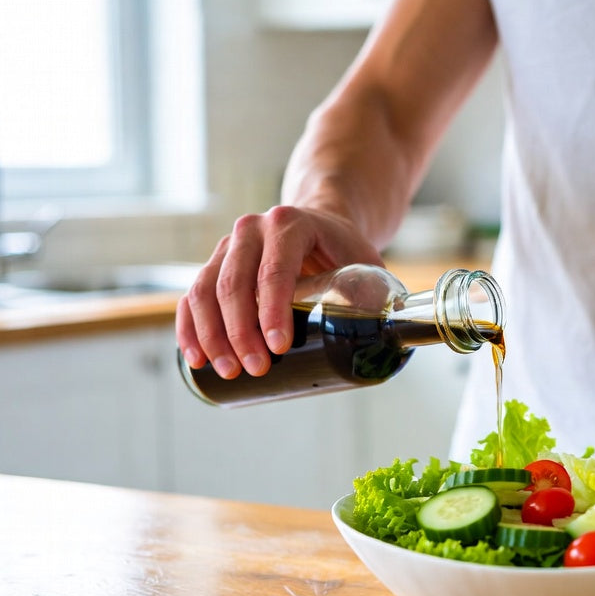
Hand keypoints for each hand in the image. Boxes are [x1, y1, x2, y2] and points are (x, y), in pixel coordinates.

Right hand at [176, 205, 383, 378]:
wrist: (321, 223)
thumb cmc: (345, 249)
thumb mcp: (366, 261)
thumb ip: (384, 293)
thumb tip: (404, 337)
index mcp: (291, 223)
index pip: (275, 269)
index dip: (273, 310)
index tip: (279, 347)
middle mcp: (253, 229)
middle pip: (235, 283)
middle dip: (241, 332)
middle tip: (257, 368)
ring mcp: (229, 246)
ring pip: (206, 290)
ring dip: (213, 335)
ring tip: (229, 371)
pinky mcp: (214, 265)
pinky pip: (193, 296)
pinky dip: (190, 327)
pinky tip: (196, 358)